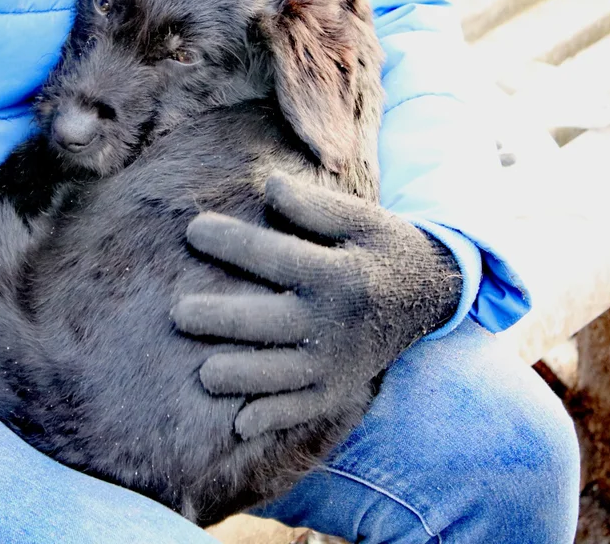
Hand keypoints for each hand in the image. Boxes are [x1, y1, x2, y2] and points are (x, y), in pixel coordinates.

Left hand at [171, 171, 462, 438]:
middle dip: (220, 320)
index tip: (192, 229)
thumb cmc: (381, 248)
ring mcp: (337, 362)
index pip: (275, 257)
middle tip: (177, 314)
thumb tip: (269, 185)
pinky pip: (302, 410)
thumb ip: (316, 206)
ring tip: (204, 374)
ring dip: (242, 377)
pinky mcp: (337, 389)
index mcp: (338, 274)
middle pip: (268, 323)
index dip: (231, 243)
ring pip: (280, 376)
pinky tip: (241, 424)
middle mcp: (335, 322)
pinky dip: (274, 418)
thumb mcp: (362, 219)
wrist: (431, 296)